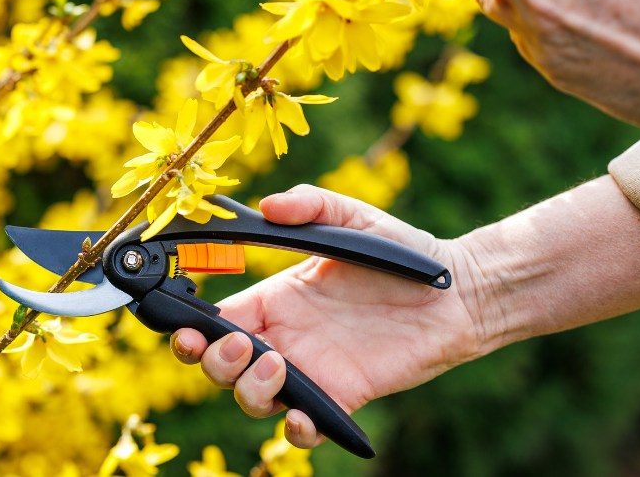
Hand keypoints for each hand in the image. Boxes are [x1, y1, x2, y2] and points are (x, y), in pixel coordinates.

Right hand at [169, 185, 489, 448]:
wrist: (455, 292)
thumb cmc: (401, 253)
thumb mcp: (353, 219)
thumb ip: (311, 205)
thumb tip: (268, 206)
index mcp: (274, 298)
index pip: (215, 320)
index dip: (190, 329)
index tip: (184, 326)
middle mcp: (283, 338)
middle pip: (220, 365)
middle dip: (213, 361)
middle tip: (239, 345)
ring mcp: (310, 372)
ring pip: (252, 398)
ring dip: (248, 389)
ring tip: (277, 366)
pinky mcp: (341, 398)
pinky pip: (303, 430)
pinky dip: (294, 433)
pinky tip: (302, 416)